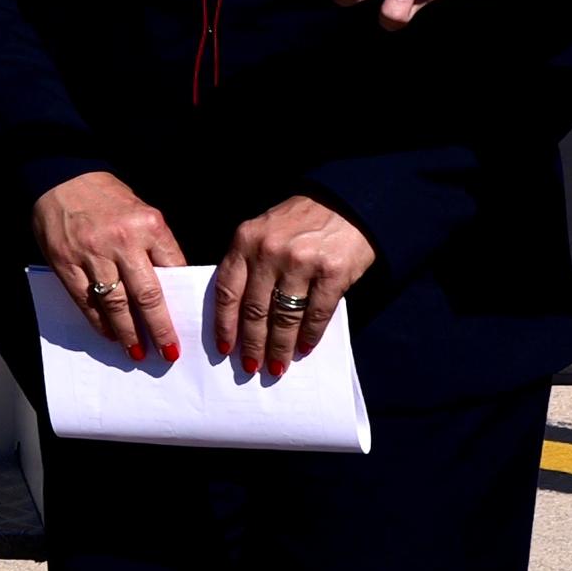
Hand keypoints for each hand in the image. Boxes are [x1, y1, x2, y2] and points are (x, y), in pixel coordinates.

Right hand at [31, 170, 185, 362]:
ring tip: (137, 352)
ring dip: (129, 332)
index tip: (188, 324)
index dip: (181, 302)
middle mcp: (122, 240)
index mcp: (149, 225)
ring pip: (116, 304)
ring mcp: (92, 253)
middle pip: (147, 295)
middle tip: (169, 352)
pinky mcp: (66, 263)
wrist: (61, 177)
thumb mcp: (141, 211)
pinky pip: (86, 300)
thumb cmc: (106, 197)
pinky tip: (109, 333)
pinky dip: (99, 321)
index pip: (173, 270)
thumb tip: (169, 286)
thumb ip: (154, 246)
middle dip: (160, 329)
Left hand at [204, 194, 373, 380]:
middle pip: (254, 310)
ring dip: (279, 347)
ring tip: (276, 366)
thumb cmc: (300, 221)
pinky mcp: (333, 273)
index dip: (225, 324)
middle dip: (252, 344)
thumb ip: (248, 263)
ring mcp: (302, 262)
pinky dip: (309, 336)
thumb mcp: (263, 231)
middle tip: (250, 366)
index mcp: (246, 240)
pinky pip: (316, 314)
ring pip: (284, 317)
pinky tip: (304, 349)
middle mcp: (270, 251)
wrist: (347, 203)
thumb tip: (238, 315)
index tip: (224, 348)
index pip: (227, 291)